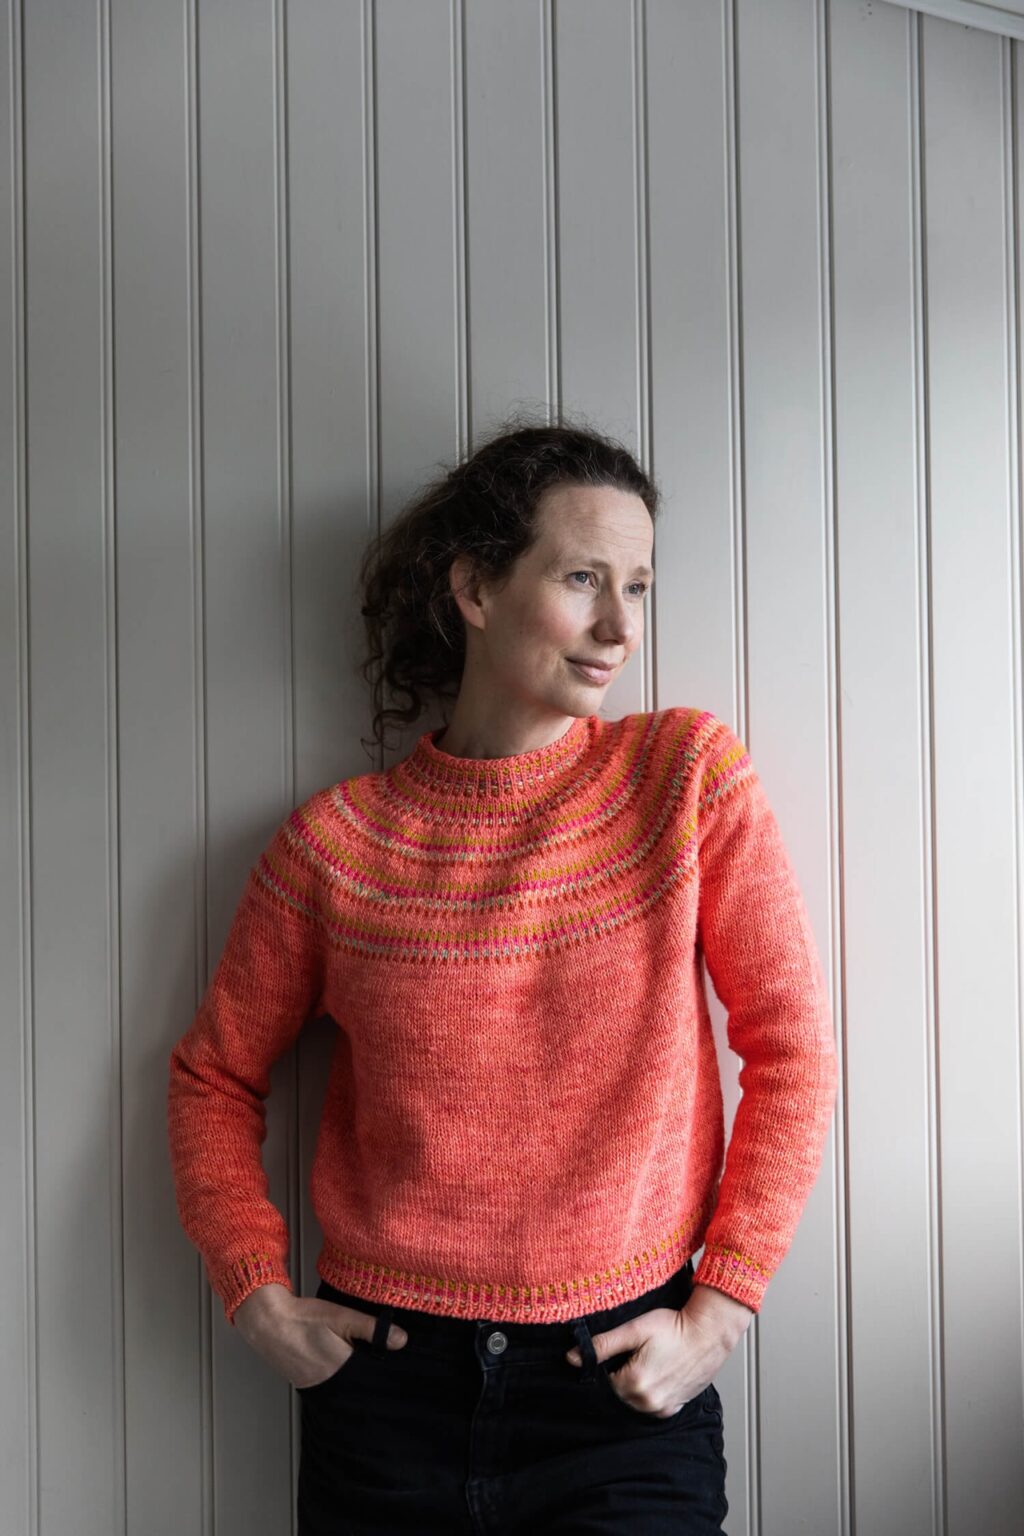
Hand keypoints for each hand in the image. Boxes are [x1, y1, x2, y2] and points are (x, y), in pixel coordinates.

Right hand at [233, 1282, 407, 1389]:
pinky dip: (342, 1382)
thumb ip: (372, 1329)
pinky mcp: (308, 1386)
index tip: (398, 1374)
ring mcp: (317, 1389)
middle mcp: (330, 1386)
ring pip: (347, 1391)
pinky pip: (332, 1390)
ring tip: (363, 1367)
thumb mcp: (342, 1317)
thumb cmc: (304, 1319)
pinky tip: (345, 1369)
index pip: (373, 1383)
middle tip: (381, 1368)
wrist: (269, 1323)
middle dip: (372, 1381)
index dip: (386, 1377)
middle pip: (361, 1390)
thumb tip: (402, 1341)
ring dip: (357, 1383)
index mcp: (342, 1370)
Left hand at [565, 1283, 752, 1418]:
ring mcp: (662, 1408)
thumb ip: (603, 1345)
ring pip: (632, 1403)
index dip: (606, 1367)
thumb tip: (572, 1358)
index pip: (602, 1383)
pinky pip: (649, 1407)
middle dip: (619, 1376)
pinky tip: (656, 1373)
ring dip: (633, 1387)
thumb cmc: (674, 1327)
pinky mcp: (673, 1409)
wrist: (709, 1334)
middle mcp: (647, 1403)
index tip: (618, 1353)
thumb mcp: (634, 1329)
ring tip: (646, 1362)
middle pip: (617, 1395)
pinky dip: (647, 1394)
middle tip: (634, 1355)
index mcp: (634, 1383)